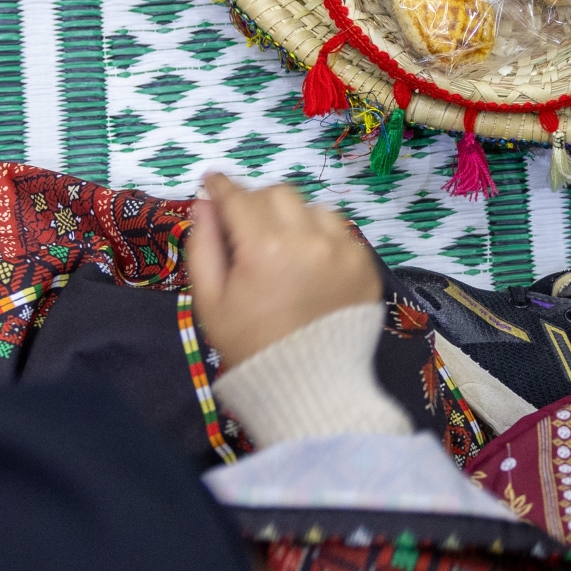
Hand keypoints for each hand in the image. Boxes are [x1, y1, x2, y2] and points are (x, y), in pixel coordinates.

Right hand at [185, 172, 379, 368]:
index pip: (239, 197)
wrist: (310, 387)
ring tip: (283, 249)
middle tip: (247, 226)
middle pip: (278, 193)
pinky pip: (341, 233)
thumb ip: (203, 245)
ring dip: (294, 218)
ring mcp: (344, 251)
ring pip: (314, 208)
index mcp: (265, 248)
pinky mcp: (366, 265)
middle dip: (258, 203)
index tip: (213, 182)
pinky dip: (322, 239)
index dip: (222, 186)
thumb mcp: (211, 301)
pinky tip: (310, 265)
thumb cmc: (251, 346)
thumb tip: (205, 203)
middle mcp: (310, 240)